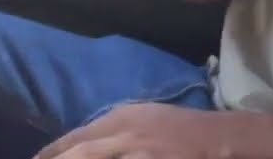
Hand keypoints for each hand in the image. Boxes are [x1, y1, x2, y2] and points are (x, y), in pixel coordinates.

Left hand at [34, 103, 239, 158]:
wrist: (221, 139)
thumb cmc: (182, 130)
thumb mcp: (145, 119)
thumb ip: (113, 130)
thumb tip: (76, 147)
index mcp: (121, 117)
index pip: (74, 139)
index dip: (50, 155)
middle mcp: (125, 132)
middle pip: (78, 152)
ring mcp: (138, 152)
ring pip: (90, 158)